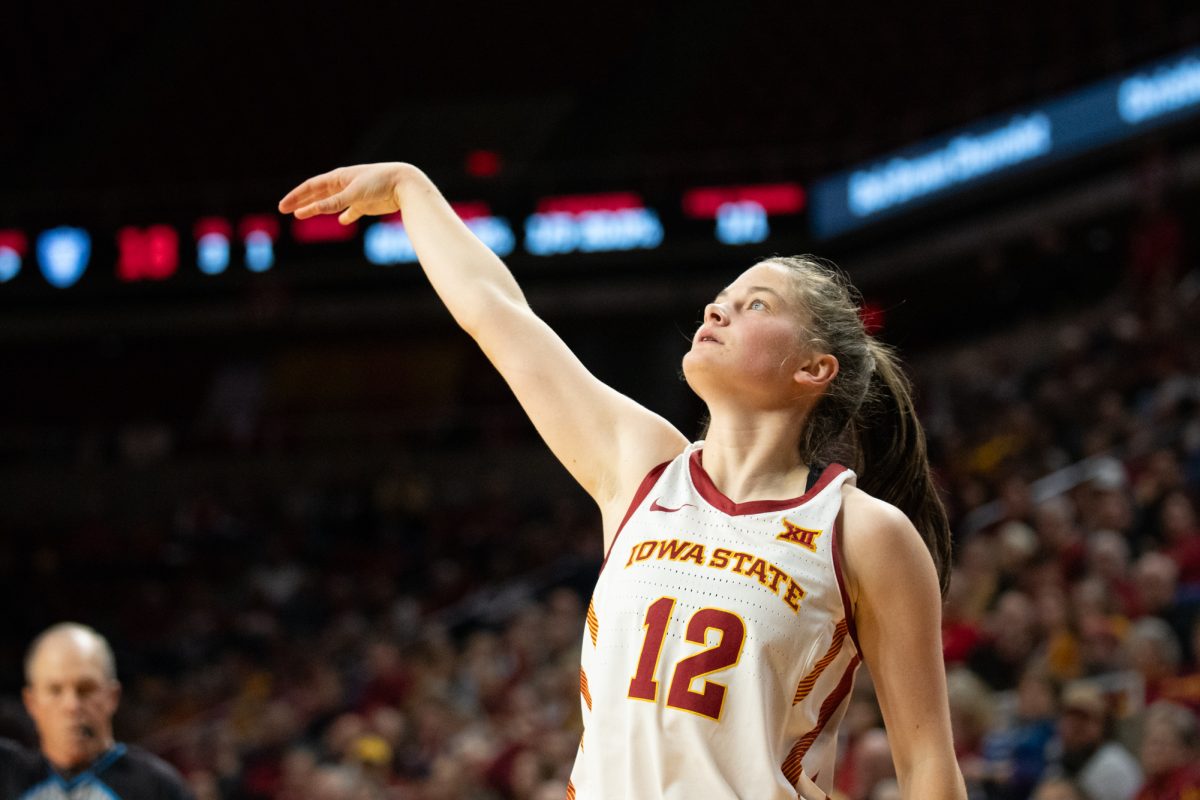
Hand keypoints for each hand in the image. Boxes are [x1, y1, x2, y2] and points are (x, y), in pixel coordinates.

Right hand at [278, 163, 409, 223]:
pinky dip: (346, 215)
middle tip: (285, 209)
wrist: (404, 184)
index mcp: (338, 177)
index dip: (296, 196)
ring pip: (331, 202)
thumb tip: (311, 210)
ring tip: (304, 214)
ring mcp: (354, 194)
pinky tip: (342, 221)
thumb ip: (333, 203)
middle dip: (301, 202)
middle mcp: (344, 184)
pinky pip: (352, 210)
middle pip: (318, 194)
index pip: (311, 186)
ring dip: (317, 208)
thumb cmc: (379, 183)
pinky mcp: (366, 204)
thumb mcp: (353, 193)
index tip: (283, 206)